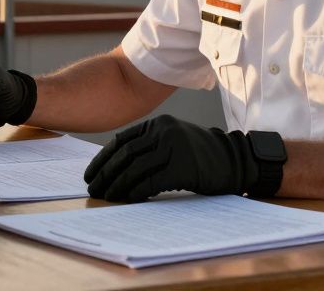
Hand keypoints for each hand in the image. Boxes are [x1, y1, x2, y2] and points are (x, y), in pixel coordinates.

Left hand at [83, 114, 259, 202]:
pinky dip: (137, 192)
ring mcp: (175, 148)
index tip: (90, 175)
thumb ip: (148, 146)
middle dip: (106, 174)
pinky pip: (152, 182)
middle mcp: (164, 131)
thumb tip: (113, 167)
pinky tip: (129, 199)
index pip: (121, 141)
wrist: (234, 160)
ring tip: (108, 198)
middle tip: (93, 190)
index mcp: (158, 123)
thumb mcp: (172, 139)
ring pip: (136, 169)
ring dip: (118, 186)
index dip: (102, 159)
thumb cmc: (199, 154)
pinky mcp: (184, 167)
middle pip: (125, 155)